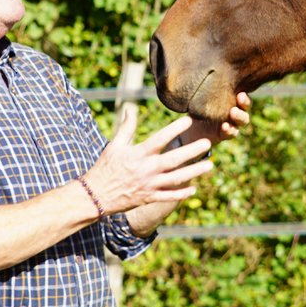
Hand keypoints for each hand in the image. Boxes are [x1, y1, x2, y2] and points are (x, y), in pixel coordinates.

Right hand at [81, 108, 213, 215]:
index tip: (189, 121)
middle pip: (174, 159)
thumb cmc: (105, 168)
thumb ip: (126, 128)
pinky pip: (169, 196)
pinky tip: (194, 188)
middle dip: (192, 151)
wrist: (96, 195)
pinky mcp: (149, 198)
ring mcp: (149, 185)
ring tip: (209, 165)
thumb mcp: (114, 146)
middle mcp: (147, 169)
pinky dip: (182, 193)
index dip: (175, 129)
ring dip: (194, 172)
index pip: (160, 139)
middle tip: (208, 143)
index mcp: (139, 154)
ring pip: (177, 179)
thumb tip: (130, 108)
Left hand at [186, 91, 250, 146]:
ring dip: (240, 117)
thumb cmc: (195, 104)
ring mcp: (232, 123)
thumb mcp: (199, 94)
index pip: (242, 95)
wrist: (187, 125)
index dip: (244, 95)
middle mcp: (234, 110)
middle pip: (246, 107)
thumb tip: (204, 71)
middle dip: (244, 104)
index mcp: (230, 97)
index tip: (240, 93)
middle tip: (239, 99)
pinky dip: (230, 130)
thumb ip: (206, 87)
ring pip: (243, 120)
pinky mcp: (226, 134)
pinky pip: (233, 133)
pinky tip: (225, 127)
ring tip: (233, 113)